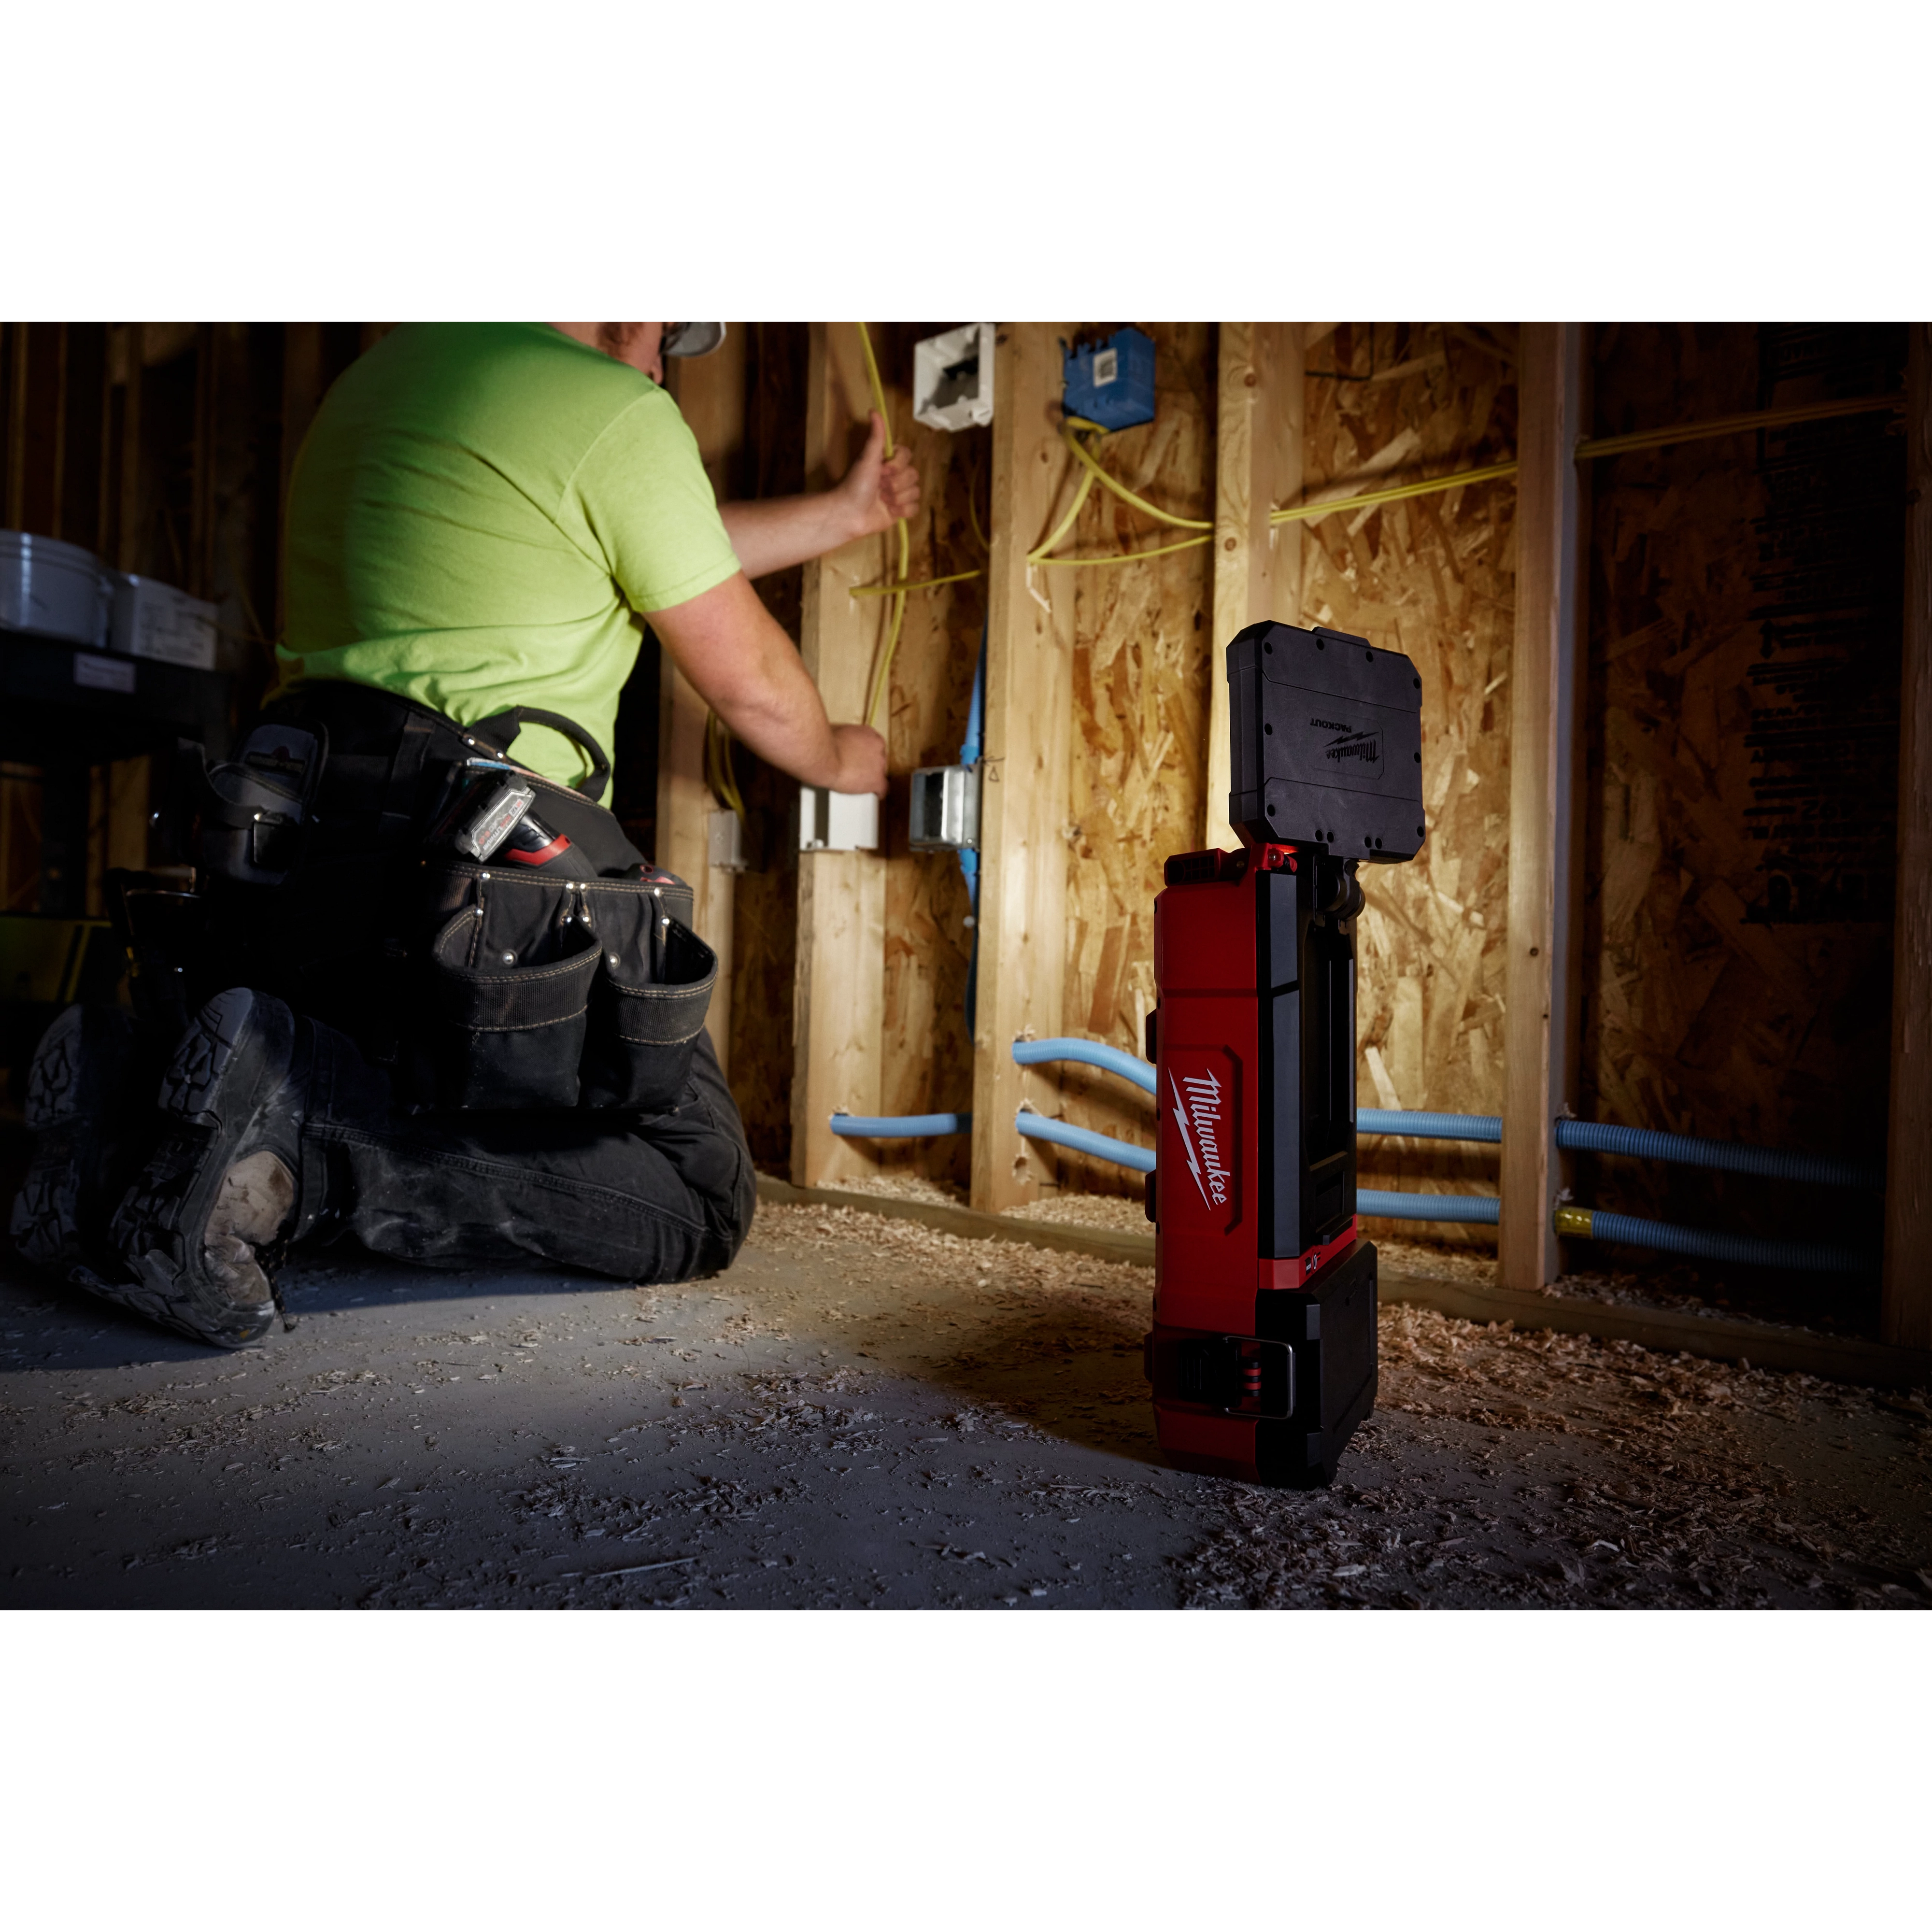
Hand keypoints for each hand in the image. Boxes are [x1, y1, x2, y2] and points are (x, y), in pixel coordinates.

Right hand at [828, 723, 887, 798]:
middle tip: (856, 770)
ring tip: (858, 782)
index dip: (867, 755)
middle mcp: (878, 748)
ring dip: (870, 778)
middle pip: (878, 760)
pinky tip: (875, 794)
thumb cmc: (825, 744)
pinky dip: (878, 792)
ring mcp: (879, 764)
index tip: (861, 759)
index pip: (875, 746)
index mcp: (870, 734)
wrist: (824, 757)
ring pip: (880, 774)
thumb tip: (843, 742)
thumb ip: (848, 738)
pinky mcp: (876, 780)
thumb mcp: (839, 732)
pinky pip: (882, 789)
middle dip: (869, 766)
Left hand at [835, 411, 921, 540]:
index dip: (898, 465)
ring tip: (882, 501)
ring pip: (915, 492)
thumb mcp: (867, 457)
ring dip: (897, 497)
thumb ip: (876, 436)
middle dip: (896, 484)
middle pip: (913, 475)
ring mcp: (899, 494)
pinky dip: (902, 510)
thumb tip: (874, 410)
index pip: (907, 456)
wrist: (849, 513)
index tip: (883, 470)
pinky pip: (914, 508)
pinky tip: (889, 511)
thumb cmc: (856, 484)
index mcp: (888, 463)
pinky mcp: (900, 511)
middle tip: (879, 488)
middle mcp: (895, 477)